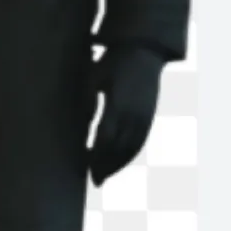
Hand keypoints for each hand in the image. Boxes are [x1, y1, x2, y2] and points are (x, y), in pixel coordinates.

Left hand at [88, 45, 163, 186]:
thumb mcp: (94, 77)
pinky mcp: (150, 116)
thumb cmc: (112, 62)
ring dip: (118, 165)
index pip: (105, 138)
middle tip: (94, 179)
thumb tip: (80, 126)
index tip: (85, 166)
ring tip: (104, 175)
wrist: (143, 51)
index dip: (96, 156)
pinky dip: (130, 155)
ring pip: (132, 149)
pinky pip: (141, 142)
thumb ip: (87, 101)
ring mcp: (145, 116)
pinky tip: (120, 161)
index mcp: (118, 104)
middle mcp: (134, 114)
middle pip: (119, 149)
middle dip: (106, 166)